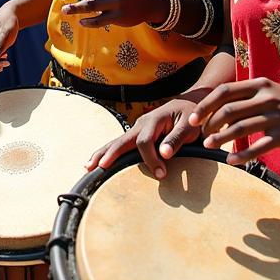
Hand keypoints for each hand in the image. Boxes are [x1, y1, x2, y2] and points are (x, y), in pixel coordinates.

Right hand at [86, 98, 201, 177]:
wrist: (191, 105)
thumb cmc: (192, 117)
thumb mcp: (189, 126)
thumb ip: (176, 139)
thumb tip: (164, 154)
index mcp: (153, 120)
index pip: (144, 142)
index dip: (150, 159)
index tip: (161, 174)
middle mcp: (141, 124)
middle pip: (121, 140)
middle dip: (110, 154)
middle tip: (100, 167)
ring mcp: (137, 129)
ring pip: (116, 142)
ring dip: (102, 154)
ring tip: (88, 166)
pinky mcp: (137, 134)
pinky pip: (121, 144)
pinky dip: (108, 152)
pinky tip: (98, 161)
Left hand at [190, 77, 279, 165]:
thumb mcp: (269, 91)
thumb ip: (246, 96)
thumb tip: (217, 109)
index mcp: (259, 85)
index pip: (225, 91)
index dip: (205, 105)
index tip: (193, 118)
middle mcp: (266, 98)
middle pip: (229, 109)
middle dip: (209, 123)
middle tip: (200, 134)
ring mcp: (276, 116)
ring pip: (241, 127)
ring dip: (221, 138)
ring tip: (208, 146)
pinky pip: (260, 146)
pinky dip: (243, 155)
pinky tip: (231, 161)